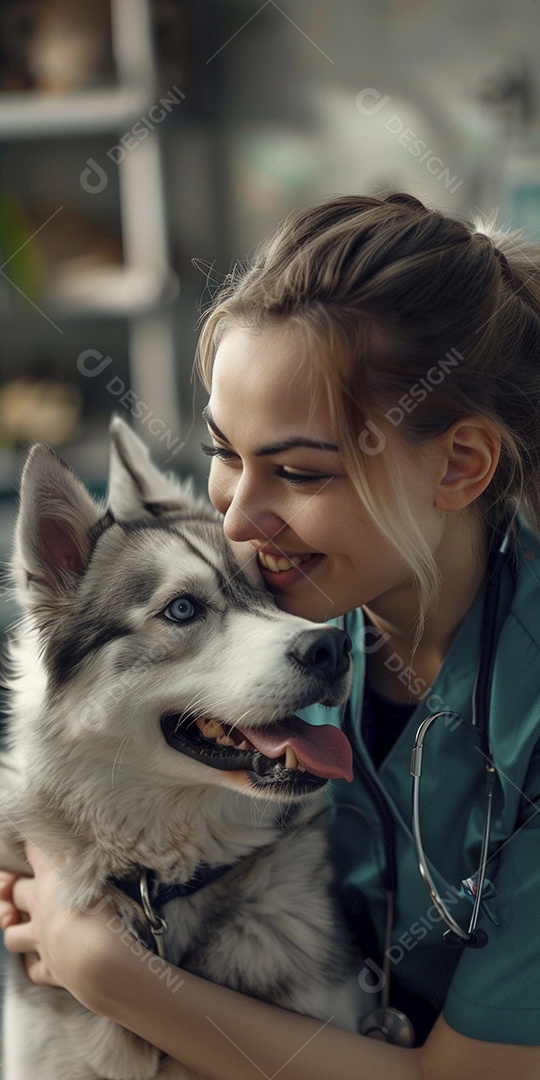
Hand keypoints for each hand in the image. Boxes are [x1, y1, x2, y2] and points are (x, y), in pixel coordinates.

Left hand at [2, 844, 115, 994]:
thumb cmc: (103, 913)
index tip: (36, 843)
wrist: (100, 963)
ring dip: (15, 929)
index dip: (33, 845)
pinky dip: (35, 964)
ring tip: (26, 926)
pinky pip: (33, 969)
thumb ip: (90, 865)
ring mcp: (41, 941)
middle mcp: (40, 908)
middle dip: (14, 888)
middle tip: (24, 886)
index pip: (34, 851)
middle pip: (14, 892)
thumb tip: (92, 850)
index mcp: (50, 880)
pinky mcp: (50, 970)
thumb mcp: (100, 877)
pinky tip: (43, 959)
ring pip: (12, 936)